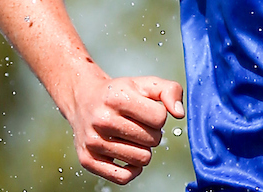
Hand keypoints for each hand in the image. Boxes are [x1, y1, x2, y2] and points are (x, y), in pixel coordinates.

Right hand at [67, 73, 184, 183]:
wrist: (83, 99)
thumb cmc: (119, 93)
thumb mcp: (145, 84)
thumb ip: (170, 91)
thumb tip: (179, 114)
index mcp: (117, 98)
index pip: (160, 118)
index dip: (160, 116)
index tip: (149, 111)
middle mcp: (102, 120)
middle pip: (152, 139)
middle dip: (153, 133)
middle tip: (140, 125)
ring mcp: (93, 142)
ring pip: (141, 159)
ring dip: (144, 150)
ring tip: (133, 138)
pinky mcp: (88, 160)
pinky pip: (123, 177)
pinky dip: (132, 169)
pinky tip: (129, 156)